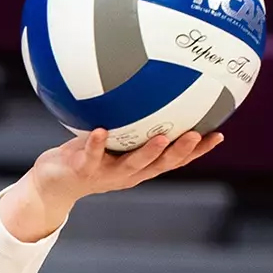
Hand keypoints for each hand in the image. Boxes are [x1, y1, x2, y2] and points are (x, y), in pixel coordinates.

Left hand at [0, 128, 222, 241]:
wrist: (53, 183)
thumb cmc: (86, 156)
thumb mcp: (113, 140)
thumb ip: (129, 124)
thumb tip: (146, 89)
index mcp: (140, 167)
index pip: (176, 160)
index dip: (198, 151)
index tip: (219, 135)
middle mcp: (129, 173)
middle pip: (161, 164)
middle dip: (182, 152)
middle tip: (199, 135)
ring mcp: (107, 174)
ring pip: (133, 164)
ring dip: (149, 152)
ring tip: (162, 138)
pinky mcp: (84, 170)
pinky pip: (92, 156)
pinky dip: (97, 144)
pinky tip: (101, 130)